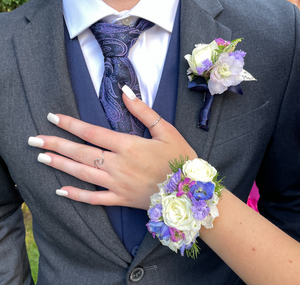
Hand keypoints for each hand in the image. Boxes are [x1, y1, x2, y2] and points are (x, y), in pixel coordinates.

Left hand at [28, 87, 196, 209]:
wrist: (189, 191)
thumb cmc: (179, 159)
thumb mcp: (166, 130)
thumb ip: (144, 111)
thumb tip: (125, 91)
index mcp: (128, 146)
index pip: (93, 132)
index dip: (71, 124)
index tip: (53, 118)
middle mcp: (118, 165)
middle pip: (81, 153)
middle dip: (56, 145)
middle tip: (33, 140)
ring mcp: (117, 184)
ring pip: (83, 174)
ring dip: (60, 165)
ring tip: (41, 158)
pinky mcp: (121, 199)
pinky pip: (95, 199)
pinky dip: (77, 196)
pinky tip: (61, 191)